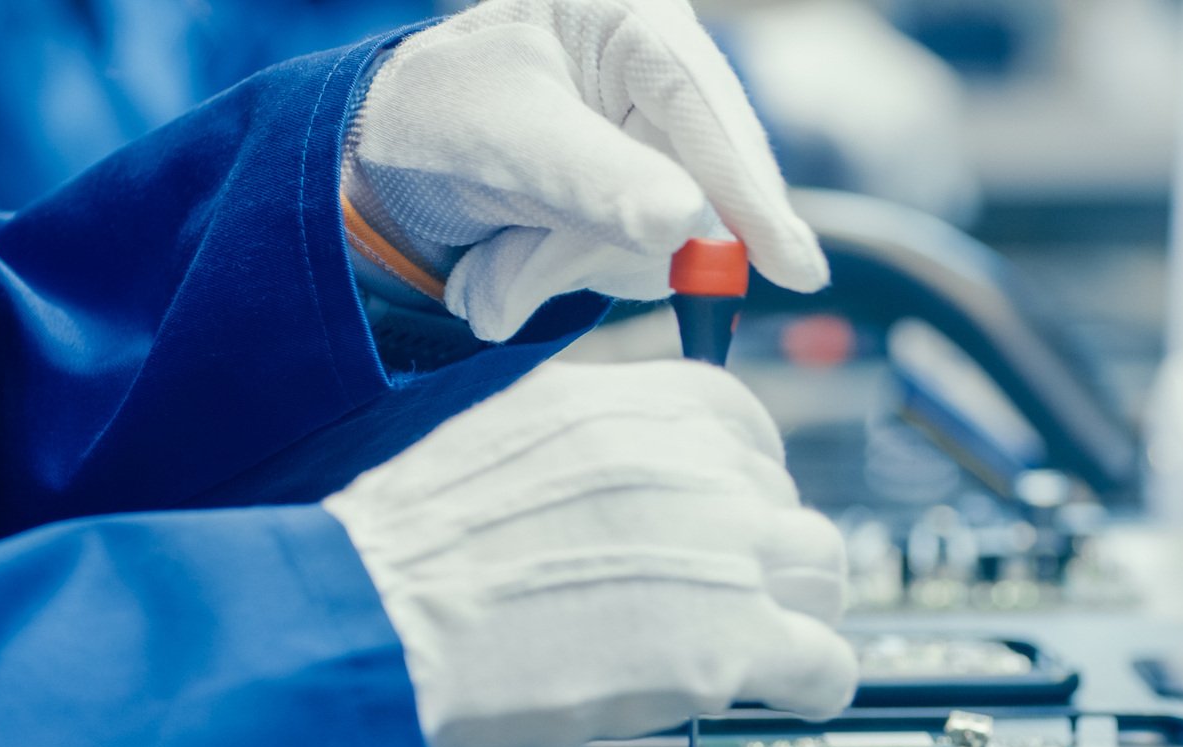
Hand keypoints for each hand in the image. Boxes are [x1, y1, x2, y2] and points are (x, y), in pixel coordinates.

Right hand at [322, 361, 855, 746]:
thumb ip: (584, 445)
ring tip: (759, 645)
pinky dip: (814, 683)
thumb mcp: (503, 437)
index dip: (739, 483)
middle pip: (782, 502)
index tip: (722, 520)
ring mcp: (721, 553)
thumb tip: (617, 474)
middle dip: (758, 553)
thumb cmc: (408, 547)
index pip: (742, 427)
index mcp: (635, 405)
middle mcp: (691, 465)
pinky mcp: (731, 644)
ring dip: (798, 609)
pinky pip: (829, 663)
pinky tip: (784, 693)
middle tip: (719, 598)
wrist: (378, 619)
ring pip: (822, 570)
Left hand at [343, 0, 827, 341]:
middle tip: (505, 285)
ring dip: (567, 267)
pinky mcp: (647, 203)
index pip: (705, 106)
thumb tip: (685, 224)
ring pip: (667, 238)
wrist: (391, 160)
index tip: (791, 267)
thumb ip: (593, 180)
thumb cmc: (439, 114)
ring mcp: (660, 146)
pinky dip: (563, 275)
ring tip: (488, 266)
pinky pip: (637, 264)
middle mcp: (661, 78)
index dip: (749, 190)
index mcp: (629, 20)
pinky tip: (506, 262)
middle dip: (607, 249)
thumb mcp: (503, 139)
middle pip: (702, 184)